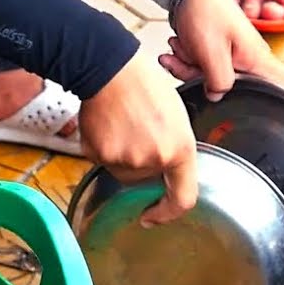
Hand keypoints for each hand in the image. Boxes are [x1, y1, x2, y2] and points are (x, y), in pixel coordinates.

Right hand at [78, 51, 198, 225]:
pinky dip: (104, 149)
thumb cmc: (144, 84)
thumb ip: (175, 148)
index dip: (168, 213)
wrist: (110, 68)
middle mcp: (154, 159)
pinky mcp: (100, 155)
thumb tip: (166, 169)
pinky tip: (107, 126)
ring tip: (123, 125)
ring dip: (123, 157)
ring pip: (123, 172)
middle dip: (143, 165)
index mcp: (180, 149)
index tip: (155, 216)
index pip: (183, 198)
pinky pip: (103, 162)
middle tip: (138, 133)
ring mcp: (125, 159)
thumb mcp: (177, 116)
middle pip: (146, 180)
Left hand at [164, 0, 283, 99]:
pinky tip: (178, 49)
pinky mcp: (218, 57)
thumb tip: (218, 98)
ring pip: (212, 81)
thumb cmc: (206, 11)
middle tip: (193, 62)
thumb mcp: (211, 52)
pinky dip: (186, 61)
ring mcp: (233, 60)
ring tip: (182, 47)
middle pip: (233, 89)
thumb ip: (219, 82)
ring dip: (190, 67)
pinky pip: (201, 71)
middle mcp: (248, 61)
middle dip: (206, 79)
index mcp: (255, 60)